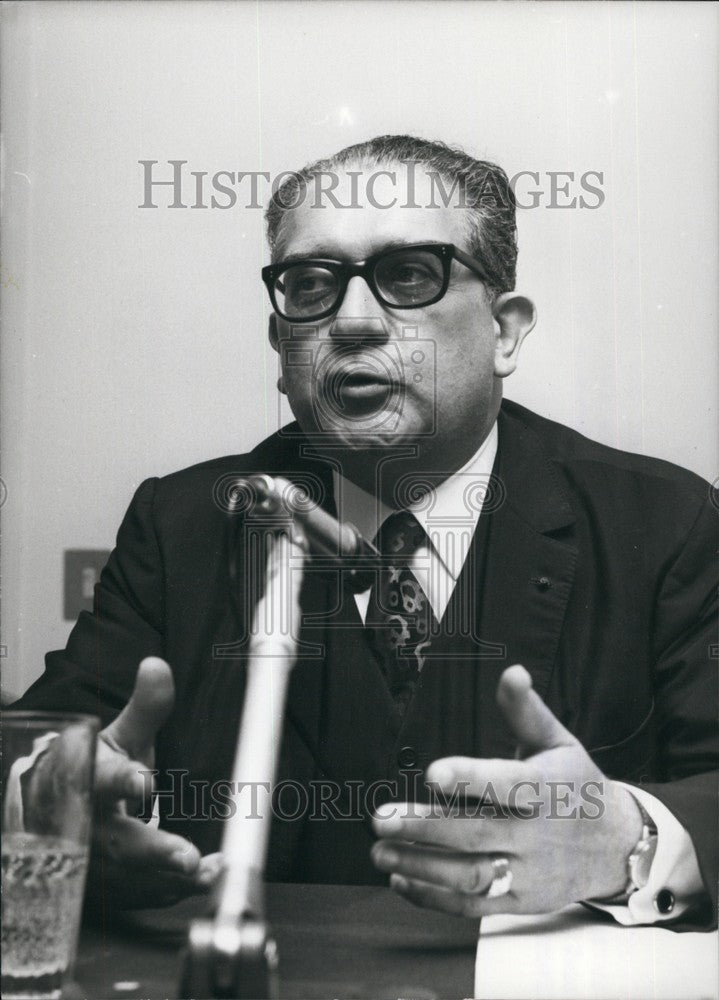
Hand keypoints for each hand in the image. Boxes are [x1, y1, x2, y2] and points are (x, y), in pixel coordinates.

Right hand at [88, 656, 221, 907]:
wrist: (54, 813)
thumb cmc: (94, 770)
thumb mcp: (117, 737)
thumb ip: (144, 708)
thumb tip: (157, 664)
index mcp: (86, 780)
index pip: (101, 779)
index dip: (122, 780)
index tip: (143, 782)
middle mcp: (85, 827)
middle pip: (116, 842)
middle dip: (153, 851)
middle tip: (188, 858)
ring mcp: (92, 865)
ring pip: (132, 878)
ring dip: (172, 879)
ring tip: (210, 872)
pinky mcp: (105, 890)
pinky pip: (141, 896)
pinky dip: (174, 891)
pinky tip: (207, 878)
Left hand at [371, 664, 644, 916]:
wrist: (614, 845)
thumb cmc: (575, 784)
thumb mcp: (557, 741)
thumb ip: (525, 710)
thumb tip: (512, 671)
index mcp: (546, 788)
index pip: (507, 784)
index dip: (471, 778)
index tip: (431, 774)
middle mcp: (537, 834)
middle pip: (476, 834)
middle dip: (423, 828)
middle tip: (379, 819)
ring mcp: (529, 872)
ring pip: (471, 876)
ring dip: (420, 866)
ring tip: (379, 851)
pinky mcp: (520, 902)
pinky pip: (474, 906)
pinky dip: (433, 897)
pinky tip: (401, 879)